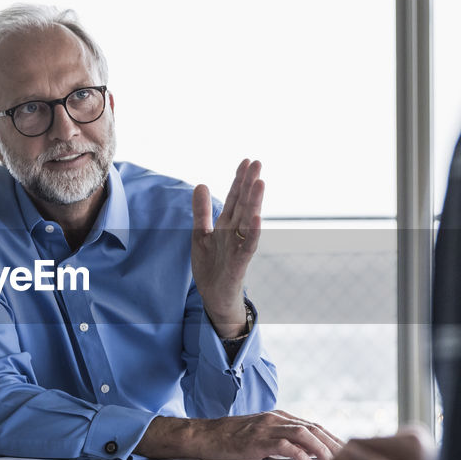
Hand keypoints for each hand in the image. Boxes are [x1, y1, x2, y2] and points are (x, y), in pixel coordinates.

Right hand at [137, 410, 342, 459]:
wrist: (204, 436)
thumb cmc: (231, 441)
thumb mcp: (260, 439)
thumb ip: (280, 445)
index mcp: (279, 418)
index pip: (314, 425)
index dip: (333, 438)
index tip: (348, 454)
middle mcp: (276, 418)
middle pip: (314, 427)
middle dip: (334, 443)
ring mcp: (266, 427)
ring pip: (303, 433)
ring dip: (322, 448)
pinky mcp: (256, 440)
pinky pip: (283, 445)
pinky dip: (299, 454)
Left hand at [191, 159, 263, 337]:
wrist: (214, 298)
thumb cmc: (211, 267)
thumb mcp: (200, 235)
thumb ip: (201, 211)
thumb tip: (201, 184)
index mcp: (225, 225)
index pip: (235, 198)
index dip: (239, 180)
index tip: (246, 161)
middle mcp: (235, 233)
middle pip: (243, 204)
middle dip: (249, 184)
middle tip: (258, 162)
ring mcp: (239, 247)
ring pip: (247, 221)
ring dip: (254, 202)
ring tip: (260, 182)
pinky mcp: (239, 264)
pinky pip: (248, 246)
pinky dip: (252, 232)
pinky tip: (256, 217)